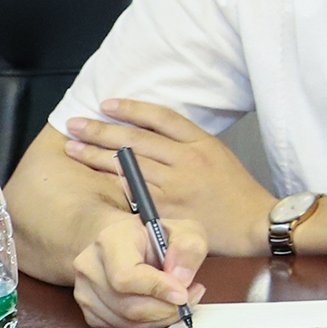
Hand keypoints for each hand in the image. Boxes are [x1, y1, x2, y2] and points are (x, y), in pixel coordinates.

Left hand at [63, 100, 274, 252]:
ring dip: (96, 155)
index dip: (131, 109)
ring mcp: (175, 186)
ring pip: (128, 165)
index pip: (160, 118)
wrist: (253, 223)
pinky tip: (92, 176)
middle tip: (75, 124)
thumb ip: (187, 144)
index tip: (107, 104)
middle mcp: (187, 161)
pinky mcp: (166, 209)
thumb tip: (149, 134)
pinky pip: (131, 192)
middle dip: (101, 130)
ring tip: (73, 148)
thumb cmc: (236, 191)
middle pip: (136, 139)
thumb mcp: (219, 154)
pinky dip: (110, 182)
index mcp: (202, 143)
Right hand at [69, 214, 205, 327]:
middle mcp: (90, 267)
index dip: (157, 290)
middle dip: (166, 308)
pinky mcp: (90, 312)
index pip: (126, 276)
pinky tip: (162, 308)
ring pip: (127, 322)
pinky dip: (148, 325)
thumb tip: (181, 278)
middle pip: (128, 305)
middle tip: (191, 297)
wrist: (130, 243)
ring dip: (161, 318)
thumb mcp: (184, 230)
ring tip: (181, 300)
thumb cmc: (157, 236)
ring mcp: (85, 292)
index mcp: (110, 241)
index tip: (182, 294)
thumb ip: (189, 247)